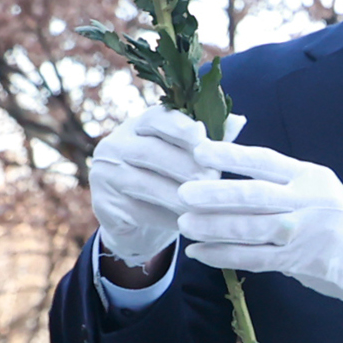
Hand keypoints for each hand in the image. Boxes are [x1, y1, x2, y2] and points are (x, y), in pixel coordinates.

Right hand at [90, 104, 222, 269]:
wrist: (139, 224)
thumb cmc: (171, 182)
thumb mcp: (188, 159)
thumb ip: (208, 141)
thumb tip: (239, 120)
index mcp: (138, 127)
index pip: (156, 118)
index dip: (180, 126)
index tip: (203, 136)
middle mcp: (115, 144)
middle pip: (151, 151)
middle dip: (186, 166)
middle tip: (213, 180)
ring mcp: (104, 173)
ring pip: (145, 182)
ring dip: (179, 195)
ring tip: (206, 204)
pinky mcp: (103, 203)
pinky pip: (139, 211)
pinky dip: (167, 218)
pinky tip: (190, 224)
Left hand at [179, 140, 342, 303]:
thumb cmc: (337, 221)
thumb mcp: (318, 189)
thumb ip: (282, 181)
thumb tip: (234, 168)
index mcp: (309, 177)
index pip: (265, 161)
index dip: (231, 156)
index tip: (200, 150)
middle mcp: (307, 202)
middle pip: (254, 195)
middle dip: (215, 194)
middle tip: (183, 193)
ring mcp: (303, 233)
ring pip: (250, 228)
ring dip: (214, 227)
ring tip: (185, 225)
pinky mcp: (299, 261)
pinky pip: (254, 258)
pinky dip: (224, 256)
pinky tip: (201, 253)